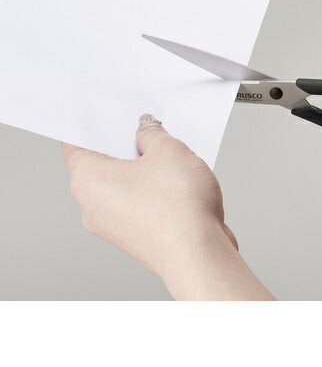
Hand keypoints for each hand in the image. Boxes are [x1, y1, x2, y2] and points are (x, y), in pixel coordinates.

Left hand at [62, 114, 273, 299]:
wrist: (200, 253)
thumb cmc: (177, 209)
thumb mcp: (167, 150)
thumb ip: (152, 134)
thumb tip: (146, 131)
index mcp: (87, 180)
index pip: (76, 142)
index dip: (92, 123)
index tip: (106, 113)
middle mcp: (93, 206)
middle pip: (102, 163)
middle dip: (126, 146)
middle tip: (148, 131)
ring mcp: (114, 225)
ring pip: (123, 184)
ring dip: (143, 169)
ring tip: (170, 158)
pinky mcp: (136, 236)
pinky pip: (139, 203)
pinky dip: (153, 190)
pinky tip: (176, 182)